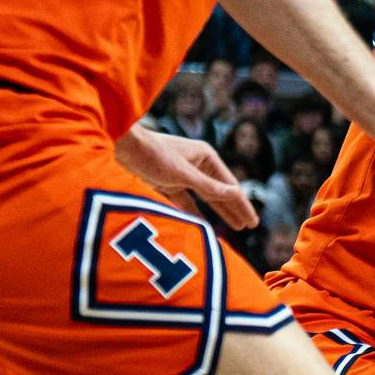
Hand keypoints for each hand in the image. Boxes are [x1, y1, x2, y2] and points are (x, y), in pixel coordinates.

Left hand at [114, 125, 256, 230]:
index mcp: (206, 157)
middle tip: (250, 226)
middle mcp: (197, 164)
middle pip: (220, 192)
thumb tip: (236, 194)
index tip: (253, 221)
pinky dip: (196, 212)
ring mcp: (183, 174)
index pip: (229, 186)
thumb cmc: (152, 155)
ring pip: (205, 198)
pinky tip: (205, 224)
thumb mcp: (183, 174)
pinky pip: (187, 202)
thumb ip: (209, 187)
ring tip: (235, 226)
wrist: (121, 147)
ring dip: (219, 212)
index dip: (242, 205)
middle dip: (235, 209)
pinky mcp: (168, 183)